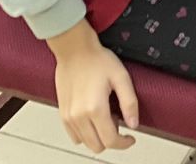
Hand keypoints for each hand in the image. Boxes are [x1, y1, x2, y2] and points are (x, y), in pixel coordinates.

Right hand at [48, 22, 139, 152]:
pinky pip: (74, 136)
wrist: (74, 49)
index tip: (130, 137)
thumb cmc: (97, 60)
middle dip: (111, 139)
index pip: (111, 141)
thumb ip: (129, 103)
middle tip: (118, 121)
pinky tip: (92, 117)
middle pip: (98, 146)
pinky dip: (85, 133)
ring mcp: (68, 116)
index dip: (124, 143)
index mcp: (95, 109)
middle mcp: (79, 116)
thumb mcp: (121, 77)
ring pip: (85, 143)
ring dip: (98, 136)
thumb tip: (133, 124)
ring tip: (104, 116)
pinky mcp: (62, 113)